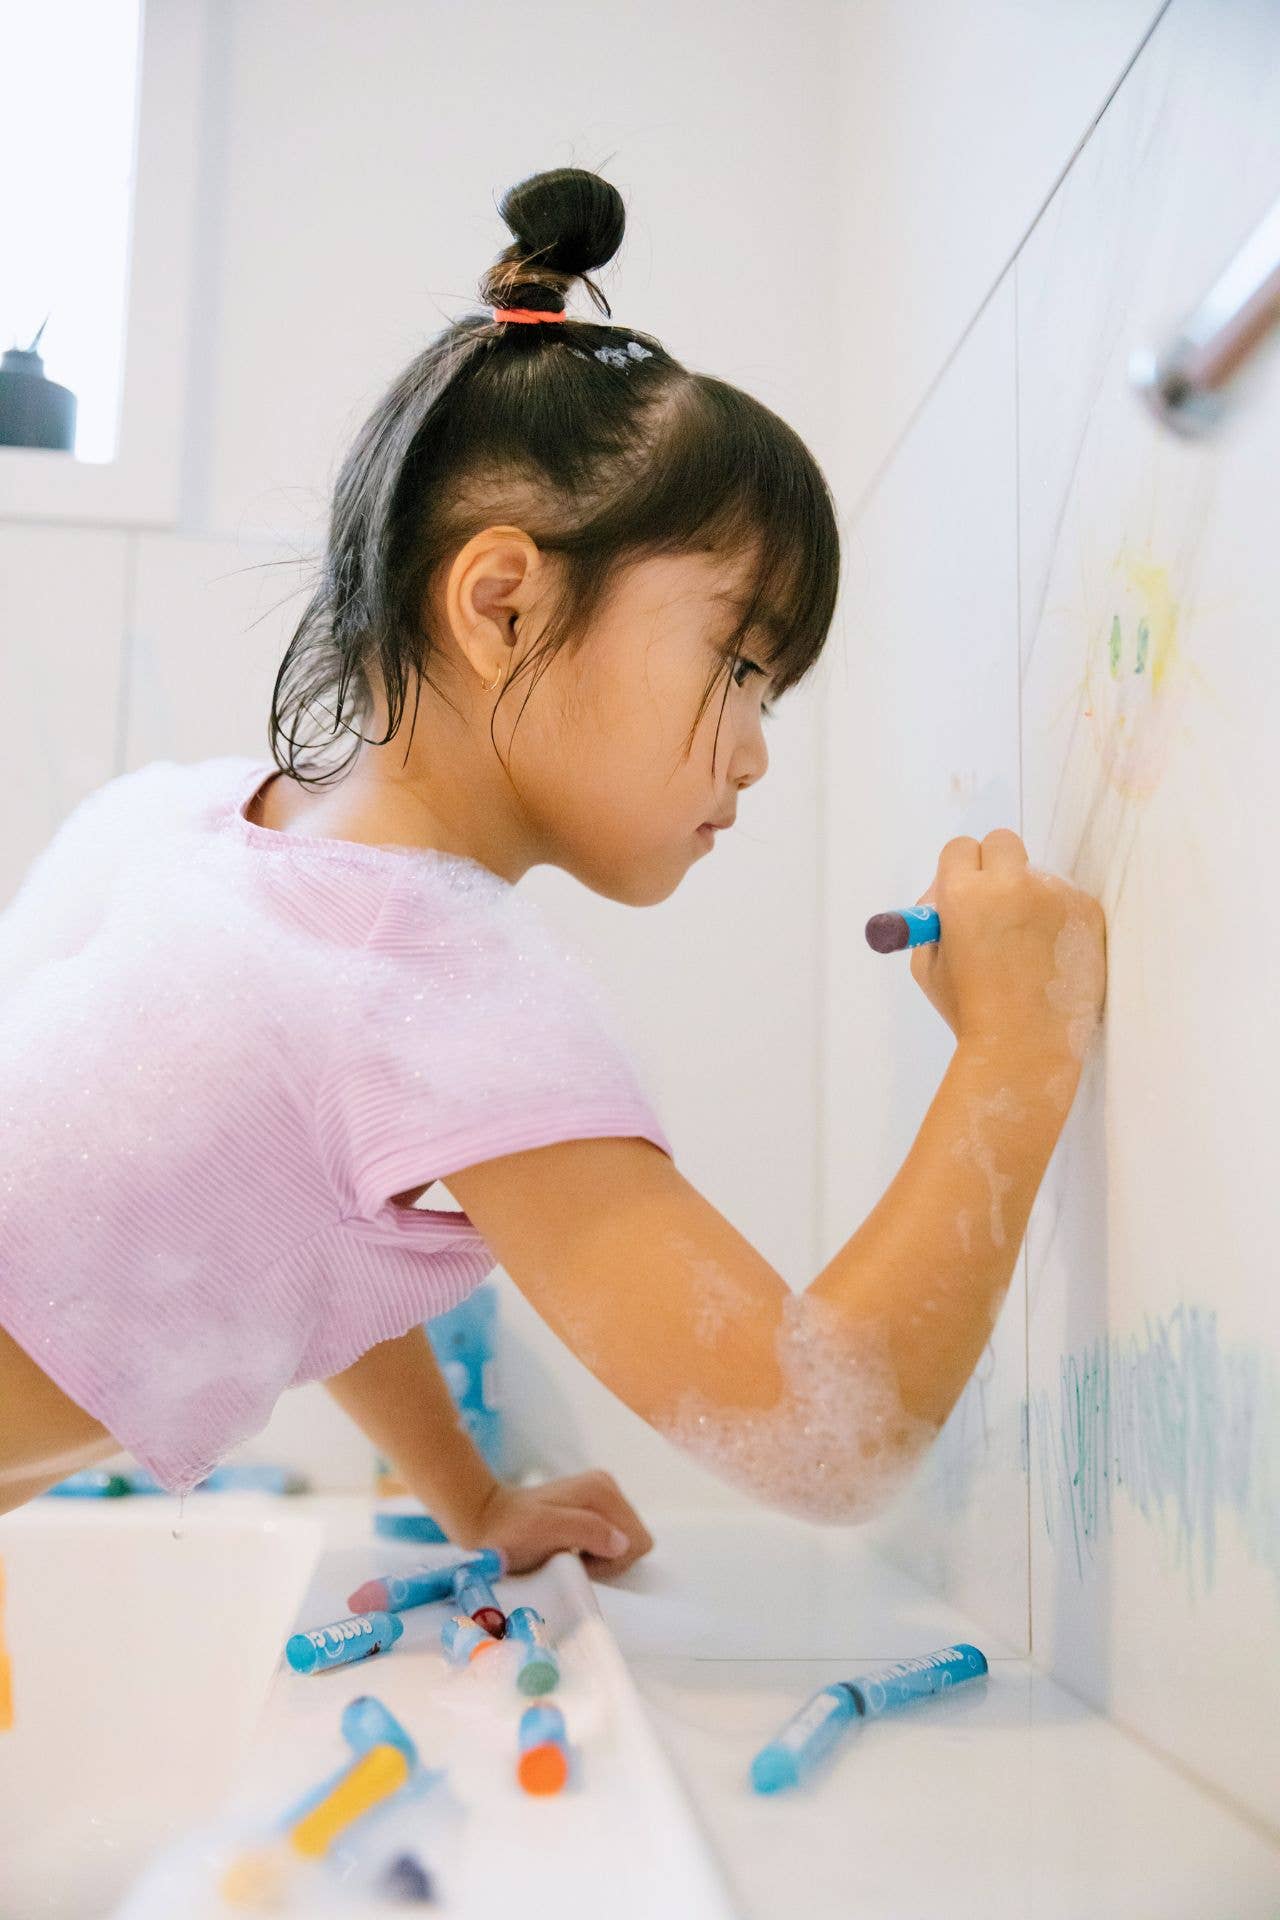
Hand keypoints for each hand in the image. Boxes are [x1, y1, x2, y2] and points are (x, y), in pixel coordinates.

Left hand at [454, 1469, 654, 1576]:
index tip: (578, 1561)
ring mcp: (599, 1497)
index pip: (637, 1541)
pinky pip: (610, 1540)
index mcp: (601, 1490)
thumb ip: (586, 1531)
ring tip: (567, 1555)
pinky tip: (569, 1551)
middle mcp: (606, 1487)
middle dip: (608, 1559)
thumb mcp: (545, 1531)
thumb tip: (623, 1543)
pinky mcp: (591, 1509)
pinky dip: (594, 1553)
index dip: (612, 1562)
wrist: (483, 1521)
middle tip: (571, 1559)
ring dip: (600, 1558)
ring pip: (624, 1543)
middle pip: (634, 1540)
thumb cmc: (510, 1531)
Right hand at [910, 829, 1106, 1054]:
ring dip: (1029, 899)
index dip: (959, 870)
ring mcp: (1054, 896)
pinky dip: (1057, 922)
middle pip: (1003, 842)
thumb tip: (949, 890)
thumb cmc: (971, 1012)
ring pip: (1038, 877)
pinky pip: (1066, 902)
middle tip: (994, 903)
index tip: (963, 890)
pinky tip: (1049, 959)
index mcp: (963, 894)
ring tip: (1026, 952)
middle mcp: (1010, 884)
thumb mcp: (929, 965)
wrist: (1025, 1048)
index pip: (960, 848)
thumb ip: (936, 920)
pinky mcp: (1086, 913)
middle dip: (995, 866)